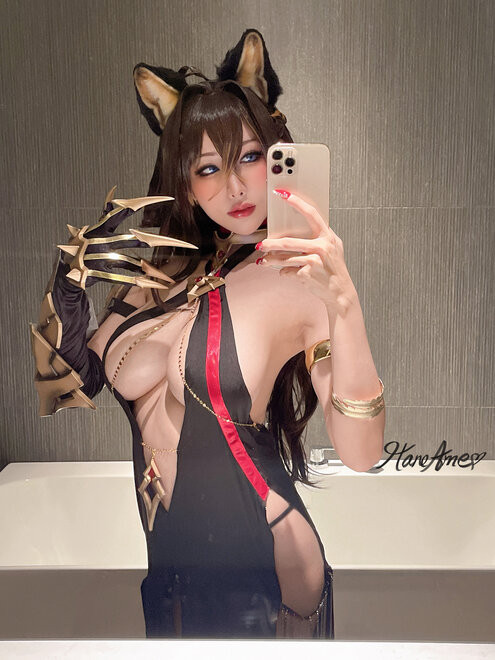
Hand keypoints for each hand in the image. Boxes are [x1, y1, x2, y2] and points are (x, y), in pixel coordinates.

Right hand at [57, 185, 197, 288]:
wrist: (63, 270)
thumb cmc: (82, 247)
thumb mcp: (94, 227)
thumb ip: (107, 213)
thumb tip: (115, 196)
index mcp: (102, 225)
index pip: (125, 209)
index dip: (146, 203)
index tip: (168, 199)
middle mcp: (102, 240)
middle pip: (140, 240)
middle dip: (165, 242)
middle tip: (188, 244)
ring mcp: (101, 257)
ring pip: (134, 262)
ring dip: (154, 271)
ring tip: (171, 277)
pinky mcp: (98, 273)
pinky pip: (125, 278)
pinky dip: (142, 282)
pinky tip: (157, 285)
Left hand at [257, 189, 355, 308]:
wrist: (340, 292)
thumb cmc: (334, 269)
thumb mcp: (333, 249)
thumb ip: (319, 238)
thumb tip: (297, 229)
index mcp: (328, 237)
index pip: (311, 214)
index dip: (297, 202)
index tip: (282, 194)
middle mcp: (322, 247)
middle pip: (289, 242)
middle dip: (271, 243)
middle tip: (261, 244)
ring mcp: (315, 261)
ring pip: (285, 258)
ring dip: (271, 260)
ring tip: (263, 261)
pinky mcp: (307, 274)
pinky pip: (288, 271)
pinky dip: (284, 272)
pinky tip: (285, 273)